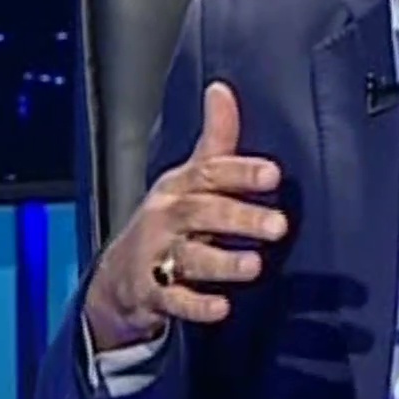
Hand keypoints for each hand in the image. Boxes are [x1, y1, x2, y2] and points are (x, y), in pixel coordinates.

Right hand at [84, 81, 285, 350]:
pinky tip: (221, 309)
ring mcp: (156, 256)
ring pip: (190, 258)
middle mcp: (166, 218)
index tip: (275, 173)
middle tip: (279, 225)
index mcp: (178, 186)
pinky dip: (196, 306)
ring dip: (222, 263)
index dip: (241, 171)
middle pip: (201, 213)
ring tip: (254, 266)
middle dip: (239, 217)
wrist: (118, 275)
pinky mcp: (153, 294)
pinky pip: (174, 301)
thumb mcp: (189, 178)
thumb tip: (221, 88)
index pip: (209, 173)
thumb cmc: (168, 219)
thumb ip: (215, 140)